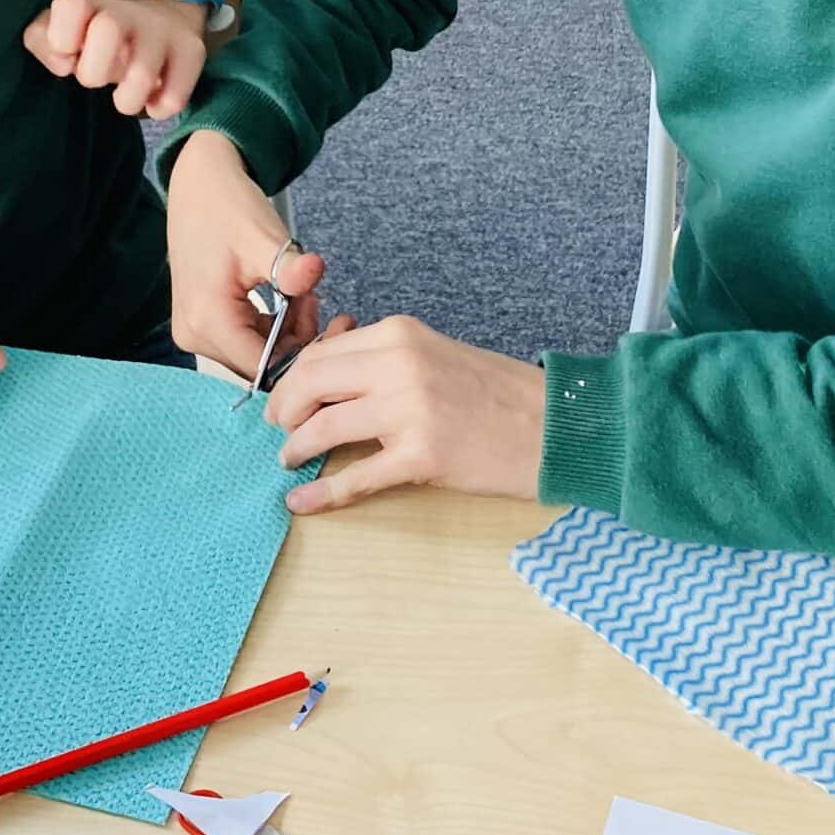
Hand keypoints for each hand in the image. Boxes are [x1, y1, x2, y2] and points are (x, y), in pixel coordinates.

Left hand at [21, 0, 208, 119]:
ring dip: (127, 99)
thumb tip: (62, 62)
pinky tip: (152, 99)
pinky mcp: (192, 52)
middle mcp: (129, 12)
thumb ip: (42, 41)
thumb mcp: (63, 32)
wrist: (163, 19)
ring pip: (142, 74)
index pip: (71, 6)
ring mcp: (163, 31)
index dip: (62, 39)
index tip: (70, 54)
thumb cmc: (99, 38)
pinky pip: (173, 98)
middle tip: (99, 76)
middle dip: (94, 71)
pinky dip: (158, 108)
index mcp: (91, 5)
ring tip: (126, 95)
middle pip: (107, 30)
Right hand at [164, 130, 330, 375]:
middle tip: (314, 299)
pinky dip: (271, 326)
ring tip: (301, 292)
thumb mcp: (265, 238)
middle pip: (260, 366)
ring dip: (286, 331)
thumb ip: (290, 266)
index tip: (329, 324)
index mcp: (208, 320)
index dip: (303, 355)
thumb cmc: (228, 207)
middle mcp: (194, 335)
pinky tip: (285, 297)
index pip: (265, 369)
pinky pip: (244, 341)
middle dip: (296, 340)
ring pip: (255, 355)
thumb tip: (314, 273)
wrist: (199, 185)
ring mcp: (194, 331)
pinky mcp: (200, 324)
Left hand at [266, 315, 544, 513]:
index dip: (292, 380)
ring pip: (324, 428)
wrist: (554, 424)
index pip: (321, 352)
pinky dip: (322, 493)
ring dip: (296, 447)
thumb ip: (384, 358)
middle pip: (311, 383)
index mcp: (401, 334)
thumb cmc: (498, 393)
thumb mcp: (436, 355)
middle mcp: (400, 365)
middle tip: (279, 429)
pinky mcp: (422, 456)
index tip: (285, 400)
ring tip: (291, 460)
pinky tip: (301, 501)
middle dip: (284, 410)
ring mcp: (410, 411)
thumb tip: (328, 368)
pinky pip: (356, 477)